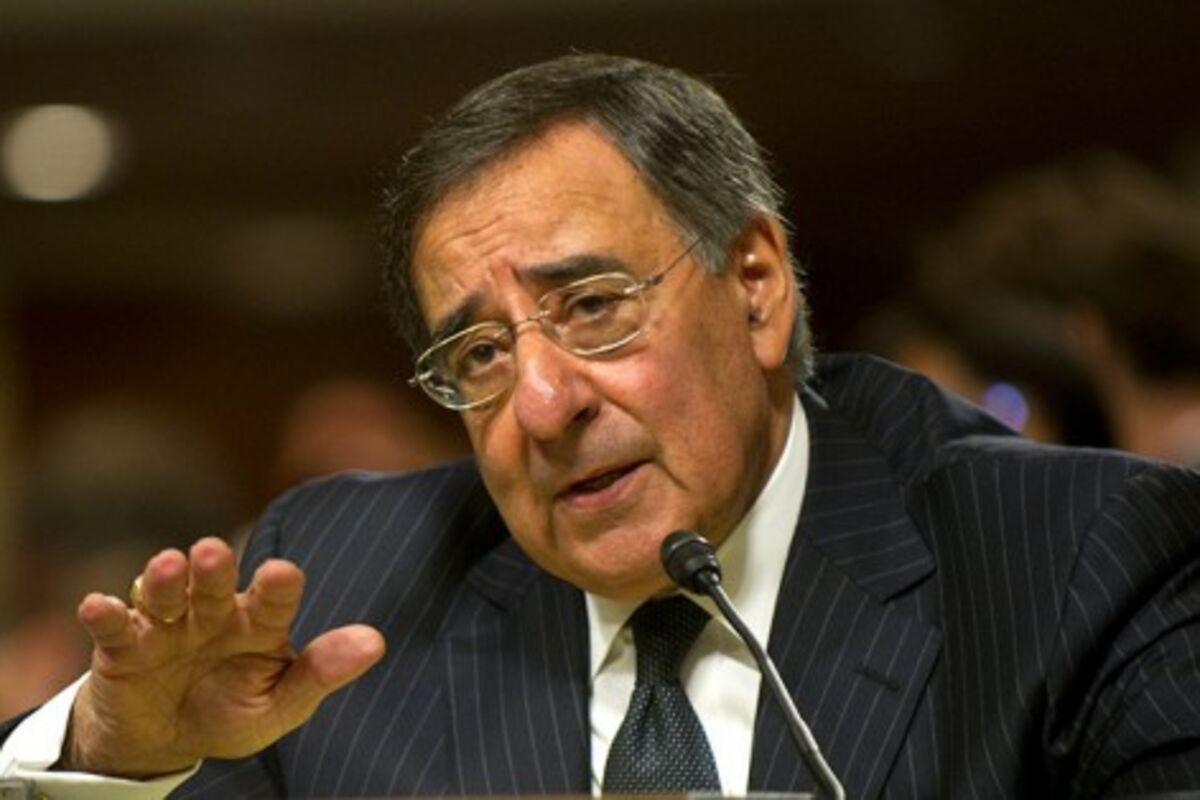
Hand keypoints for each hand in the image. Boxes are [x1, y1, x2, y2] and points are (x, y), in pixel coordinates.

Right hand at [63, 537, 384, 777]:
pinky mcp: (123, 646)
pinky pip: (115, 626)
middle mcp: (213, 613)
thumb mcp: (280, 705)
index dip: (276, 585)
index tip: (280, 573)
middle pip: (214, 584)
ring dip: (165, 580)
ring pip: (166, 594)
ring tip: (167, 566)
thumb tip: (376, 642)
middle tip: (211, 552)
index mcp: (258, 623)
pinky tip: (98, 604)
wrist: (164, 741)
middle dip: (213, 568)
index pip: (272, 599)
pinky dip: (105, 613)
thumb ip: (321, 673)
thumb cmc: (231, 711)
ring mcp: (167, 625)